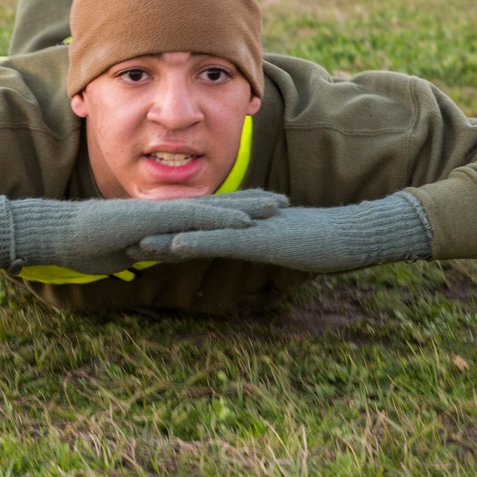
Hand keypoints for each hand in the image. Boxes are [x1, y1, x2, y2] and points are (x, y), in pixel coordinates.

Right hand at [0, 190, 288, 275]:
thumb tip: (152, 260)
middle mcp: (168, 211)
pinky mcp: (156, 218)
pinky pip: (195, 218)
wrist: (58, 235)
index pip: (207, 214)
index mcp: (164, 220)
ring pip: (214, 207)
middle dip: (253, 203)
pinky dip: (222, 218)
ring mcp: (163, 211)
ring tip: (278, 207)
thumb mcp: (125, 254)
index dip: (234, 210)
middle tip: (284, 202)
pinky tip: (246, 222)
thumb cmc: (85, 246)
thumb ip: (144, 252)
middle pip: (219, 205)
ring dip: (248, 207)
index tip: (260, 211)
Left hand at [132, 193, 432, 273]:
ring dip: (164, 238)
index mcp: (244, 225)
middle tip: (122, 241)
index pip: (200, 229)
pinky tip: (172, 246)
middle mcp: (241, 222)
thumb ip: (264, 247)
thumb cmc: (325, 244)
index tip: (141, 241)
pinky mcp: (260, 238)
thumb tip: (250, 254)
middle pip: (190, 226)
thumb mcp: (286, 248)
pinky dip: (195, 242)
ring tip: (133, 245)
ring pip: (199, 231)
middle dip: (157, 233)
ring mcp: (249, 228)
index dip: (170, 234)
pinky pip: (221, 241)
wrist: (354, 234)